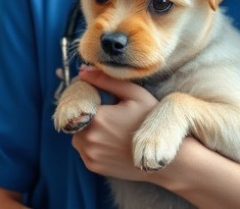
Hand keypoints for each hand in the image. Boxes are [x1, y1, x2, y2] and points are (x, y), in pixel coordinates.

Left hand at [70, 67, 158, 181]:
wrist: (163, 156)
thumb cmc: (150, 121)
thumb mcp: (134, 94)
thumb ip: (106, 81)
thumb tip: (82, 72)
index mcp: (97, 117)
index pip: (77, 101)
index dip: (86, 98)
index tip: (99, 99)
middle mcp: (89, 138)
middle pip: (76, 119)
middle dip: (88, 115)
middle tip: (109, 115)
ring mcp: (90, 154)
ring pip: (77, 136)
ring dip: (87, 130)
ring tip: (110, 129)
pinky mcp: (94, 166)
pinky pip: (83, 151)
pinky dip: (92, 145)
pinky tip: (110, 142)